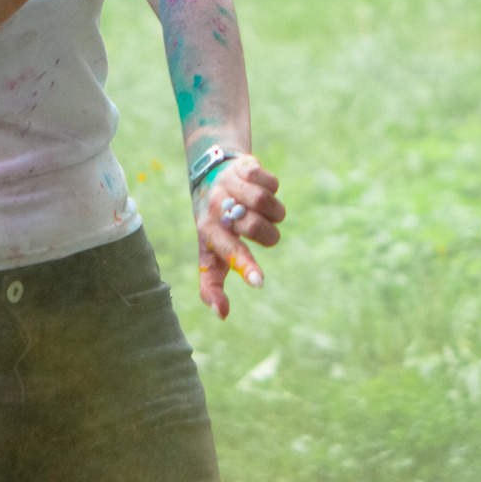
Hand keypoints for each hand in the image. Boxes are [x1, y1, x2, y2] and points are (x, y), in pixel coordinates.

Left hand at [193, 154, 283, 319]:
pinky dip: (272, 188)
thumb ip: (211, 284)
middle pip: (253, 226)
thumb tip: (221, 315)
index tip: (258, 282)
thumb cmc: (215, 225)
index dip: (243, 267)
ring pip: (265, 202)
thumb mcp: (208, 253)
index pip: (227, 252)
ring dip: (273, 211)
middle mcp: (216, 207)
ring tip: (264, 210)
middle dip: (265, 233)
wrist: (211, 176)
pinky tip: (262, 187)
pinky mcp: (244, 166)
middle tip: (261, 229)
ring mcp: (229, 185)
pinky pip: (270, 182)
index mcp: (207, 231)